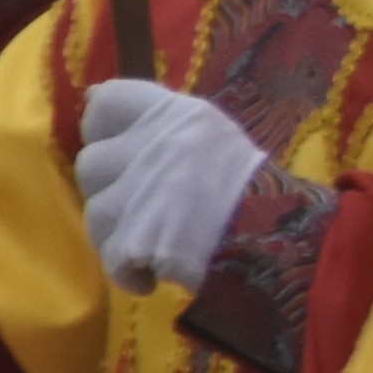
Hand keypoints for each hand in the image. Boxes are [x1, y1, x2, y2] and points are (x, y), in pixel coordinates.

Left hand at [74, 77, 265, 290]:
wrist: (281, 238)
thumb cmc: (254, 186)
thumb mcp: (212, 135)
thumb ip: (158, 121)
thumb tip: (93, 99)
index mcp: (174, 115)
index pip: (108, 101)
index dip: (103, 125)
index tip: (120, 144)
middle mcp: (150, 147)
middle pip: (91, 162)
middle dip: (112, 187)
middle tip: (146, 204)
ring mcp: (137, 194)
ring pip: (96, 213)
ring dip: (120, 232)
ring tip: (154, 244)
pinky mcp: (131, 240)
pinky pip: (109, 254)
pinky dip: (127, 269)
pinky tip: (151, 274)